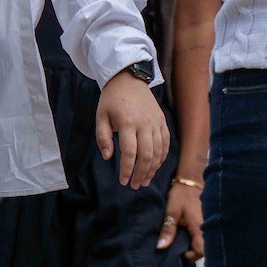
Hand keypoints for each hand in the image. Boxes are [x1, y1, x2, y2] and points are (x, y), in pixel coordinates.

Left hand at [95, 73, 170, 188]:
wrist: (129, 80)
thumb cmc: (111, 100)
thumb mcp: (100, 116)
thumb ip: (103, 138)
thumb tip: (108, 157)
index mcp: (128, 123)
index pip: (130, 152)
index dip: (127, 170)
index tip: (123, 181)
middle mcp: (145, 124)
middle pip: (147, 155)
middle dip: (141, 173)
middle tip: (135, 185)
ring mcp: (156, 123)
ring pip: (159, 151)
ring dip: (153, 169)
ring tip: (145, 181)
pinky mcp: (162, 122)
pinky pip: (166, 143)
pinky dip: (162, 157)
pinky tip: (155, 167)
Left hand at [157, 178, 205, 261]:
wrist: (192, 180)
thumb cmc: (182, 195)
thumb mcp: (172, 212)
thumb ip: (168, 230)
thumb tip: (161, 247)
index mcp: (200, 228)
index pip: (201, 251)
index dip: (190, 256)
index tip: (180, 253)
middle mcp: (208, 228)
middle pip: (206, 249)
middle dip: (194, 252)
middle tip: (181, 250)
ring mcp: (210, 224)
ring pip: (206, 242)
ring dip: (196, 245)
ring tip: (184, 242)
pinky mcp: (209, 221)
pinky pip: (206, 235)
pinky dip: (198, 238)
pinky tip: (189, 235)